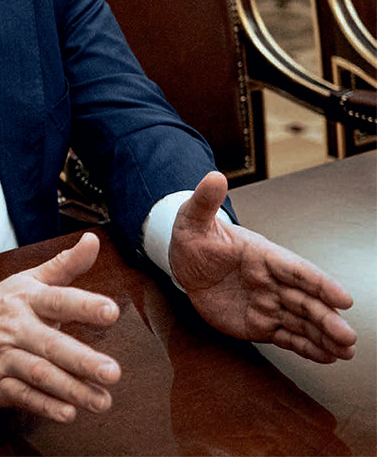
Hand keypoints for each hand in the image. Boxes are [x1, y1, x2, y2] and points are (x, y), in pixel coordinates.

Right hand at [0, 232, 121, 421]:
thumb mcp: (26, 281)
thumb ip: (64, 265)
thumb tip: (93, 241)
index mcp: (26, 299)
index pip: (57, 299)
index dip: (84, 304)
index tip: (110, 311)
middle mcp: (14, 326)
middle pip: (50, 343)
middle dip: (82, 360)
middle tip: (113, 372)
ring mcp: (2, 356)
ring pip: (39, 373)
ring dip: (72, 389)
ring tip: (102, 401)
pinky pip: (21, 396)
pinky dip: (44, 405)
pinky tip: (67, 412)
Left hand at [169, 171, 356, 362]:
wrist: (183, 263)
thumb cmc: (193, 237)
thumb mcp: (193, 218)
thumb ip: (205, 201)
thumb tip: (214, 175)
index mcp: (262, 255)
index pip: (295, 268)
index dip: (319, 283)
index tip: (343, 298)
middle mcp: (271, 280)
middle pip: (305, 300)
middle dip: (326, 318)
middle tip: (349, 337)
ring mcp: (268, 302)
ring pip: (300, 321)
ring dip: (323, 336)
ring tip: (347, 351)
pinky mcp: (259, 323)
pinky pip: (286, 336)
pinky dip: (306, 347)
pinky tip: (328, 357)